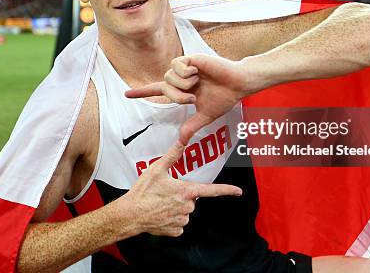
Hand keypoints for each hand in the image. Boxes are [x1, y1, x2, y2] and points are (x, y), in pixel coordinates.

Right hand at [122, 140, 241, 236]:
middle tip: (165, 192)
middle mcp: (187, 207)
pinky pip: (178, 223)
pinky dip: (171, 218)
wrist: (130, 214)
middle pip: (191, 198)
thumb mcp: (157, 169)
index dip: (227, 190)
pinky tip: (160, 214)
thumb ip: (173, 154)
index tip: (238, 191)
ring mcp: (182, 220)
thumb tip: (182, 140)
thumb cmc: (143, 191)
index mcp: (186, 191)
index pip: (212, 191)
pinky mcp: (175, 230)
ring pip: (185, 211)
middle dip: (182, 195)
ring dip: (176, 207)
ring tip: (160, 203)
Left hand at [125, 54, 248, 143]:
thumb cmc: (224, 97)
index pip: (157, 90)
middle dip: (177, 97)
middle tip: (193, 98)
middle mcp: (180, 77)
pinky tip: (198, 72)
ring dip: (183, 85)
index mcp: (182, 89)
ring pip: (169, 76)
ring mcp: (185, 67)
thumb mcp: (205, 116)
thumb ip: (191, 126)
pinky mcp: (191, 59)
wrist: (238, 85)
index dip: (142, 92)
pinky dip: (187, 73)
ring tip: (199, 83)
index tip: (126, 95)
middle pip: (164, 86)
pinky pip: (177, 66)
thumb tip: (181, 141)